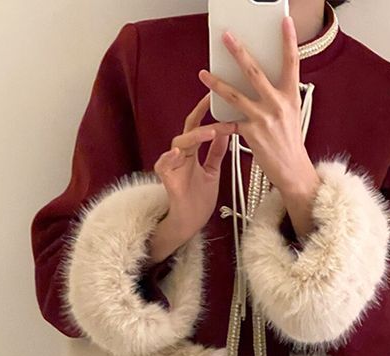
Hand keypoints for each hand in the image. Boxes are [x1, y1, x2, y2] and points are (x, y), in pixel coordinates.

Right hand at [150, 94, 234, 256]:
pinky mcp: (167, 180)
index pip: (197, 126)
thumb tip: (226, 132)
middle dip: (199, 116)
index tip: (217, 97)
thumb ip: (216, 152)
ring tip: (209, 131)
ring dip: (194, 137)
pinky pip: (163, 165)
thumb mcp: (212, 171)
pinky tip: (177, 153)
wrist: (190, 224)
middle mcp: (181, 157)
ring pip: (179, 144)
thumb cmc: (198, 200)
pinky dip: (169, 158)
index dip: (205, 111)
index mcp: (192, 153)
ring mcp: (173, 167)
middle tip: (212, 102)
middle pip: (188, 131)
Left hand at [197, 16, 319, 199]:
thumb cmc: (290, 142)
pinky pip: (228, 124)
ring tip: (203, 74)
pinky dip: (216, 124)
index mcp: (290, 96)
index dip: (289, 41)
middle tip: (227, 37)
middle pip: (255, 72)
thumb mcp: (292, 113)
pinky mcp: (250, 134)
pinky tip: (205, 121)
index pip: (291, 63)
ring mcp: (263, 118)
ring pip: (234, 95)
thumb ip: (279, 95)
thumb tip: (266, 79)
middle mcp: (277, 104)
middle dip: (239, 53)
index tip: (285, 22)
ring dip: (216, 83)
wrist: (292, 170)